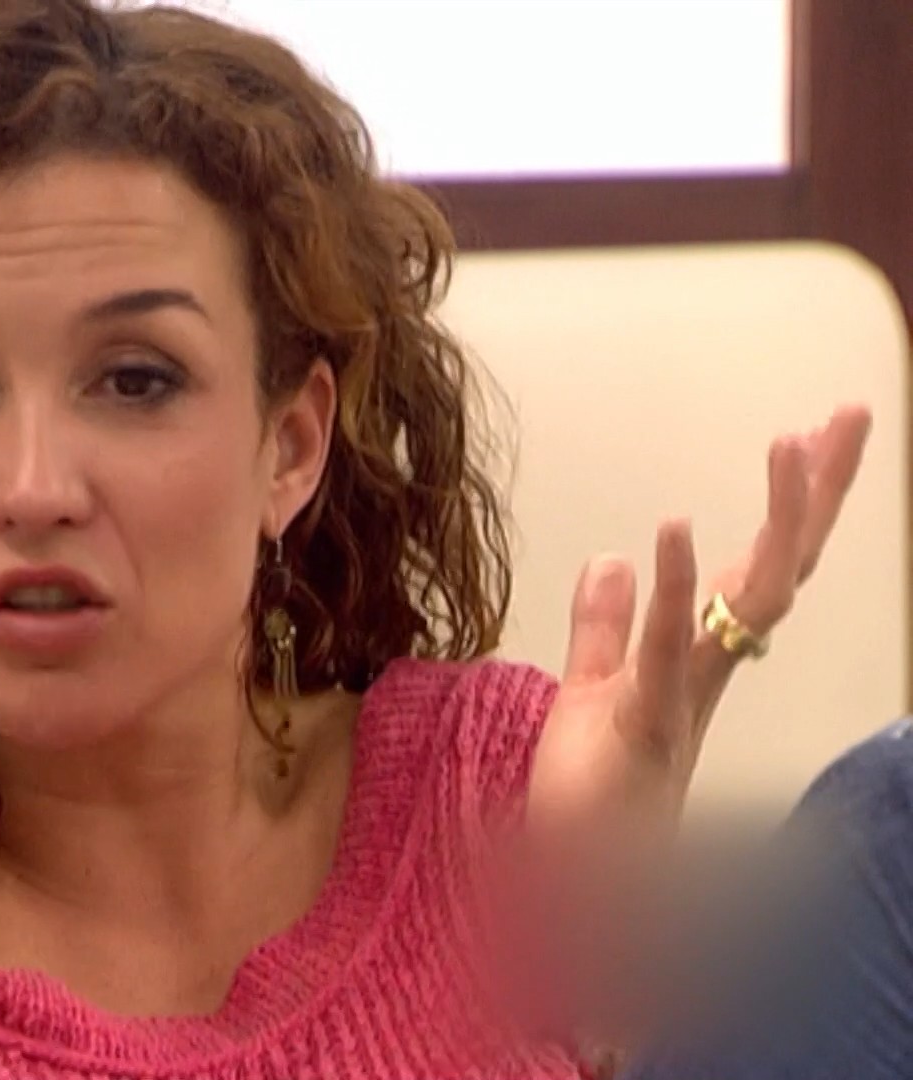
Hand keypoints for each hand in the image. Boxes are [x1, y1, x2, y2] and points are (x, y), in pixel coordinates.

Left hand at [526, 404, 872, 839]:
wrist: (583, 877)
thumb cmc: (593, 792)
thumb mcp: (592, 689)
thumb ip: (605, 627)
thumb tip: (613, 559)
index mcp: (700, 655)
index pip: (760, 566)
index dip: (794, 503)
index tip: (815, 432)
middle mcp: (710, 669)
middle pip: (781, 569)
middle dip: (814, 493)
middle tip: (844, 416)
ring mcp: (686, 692)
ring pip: (752, 601)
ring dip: (774, 521)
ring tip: (789, 443)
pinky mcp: (645, 719)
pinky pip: (672, 646)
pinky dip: (678, 587)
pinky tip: (680, 526)